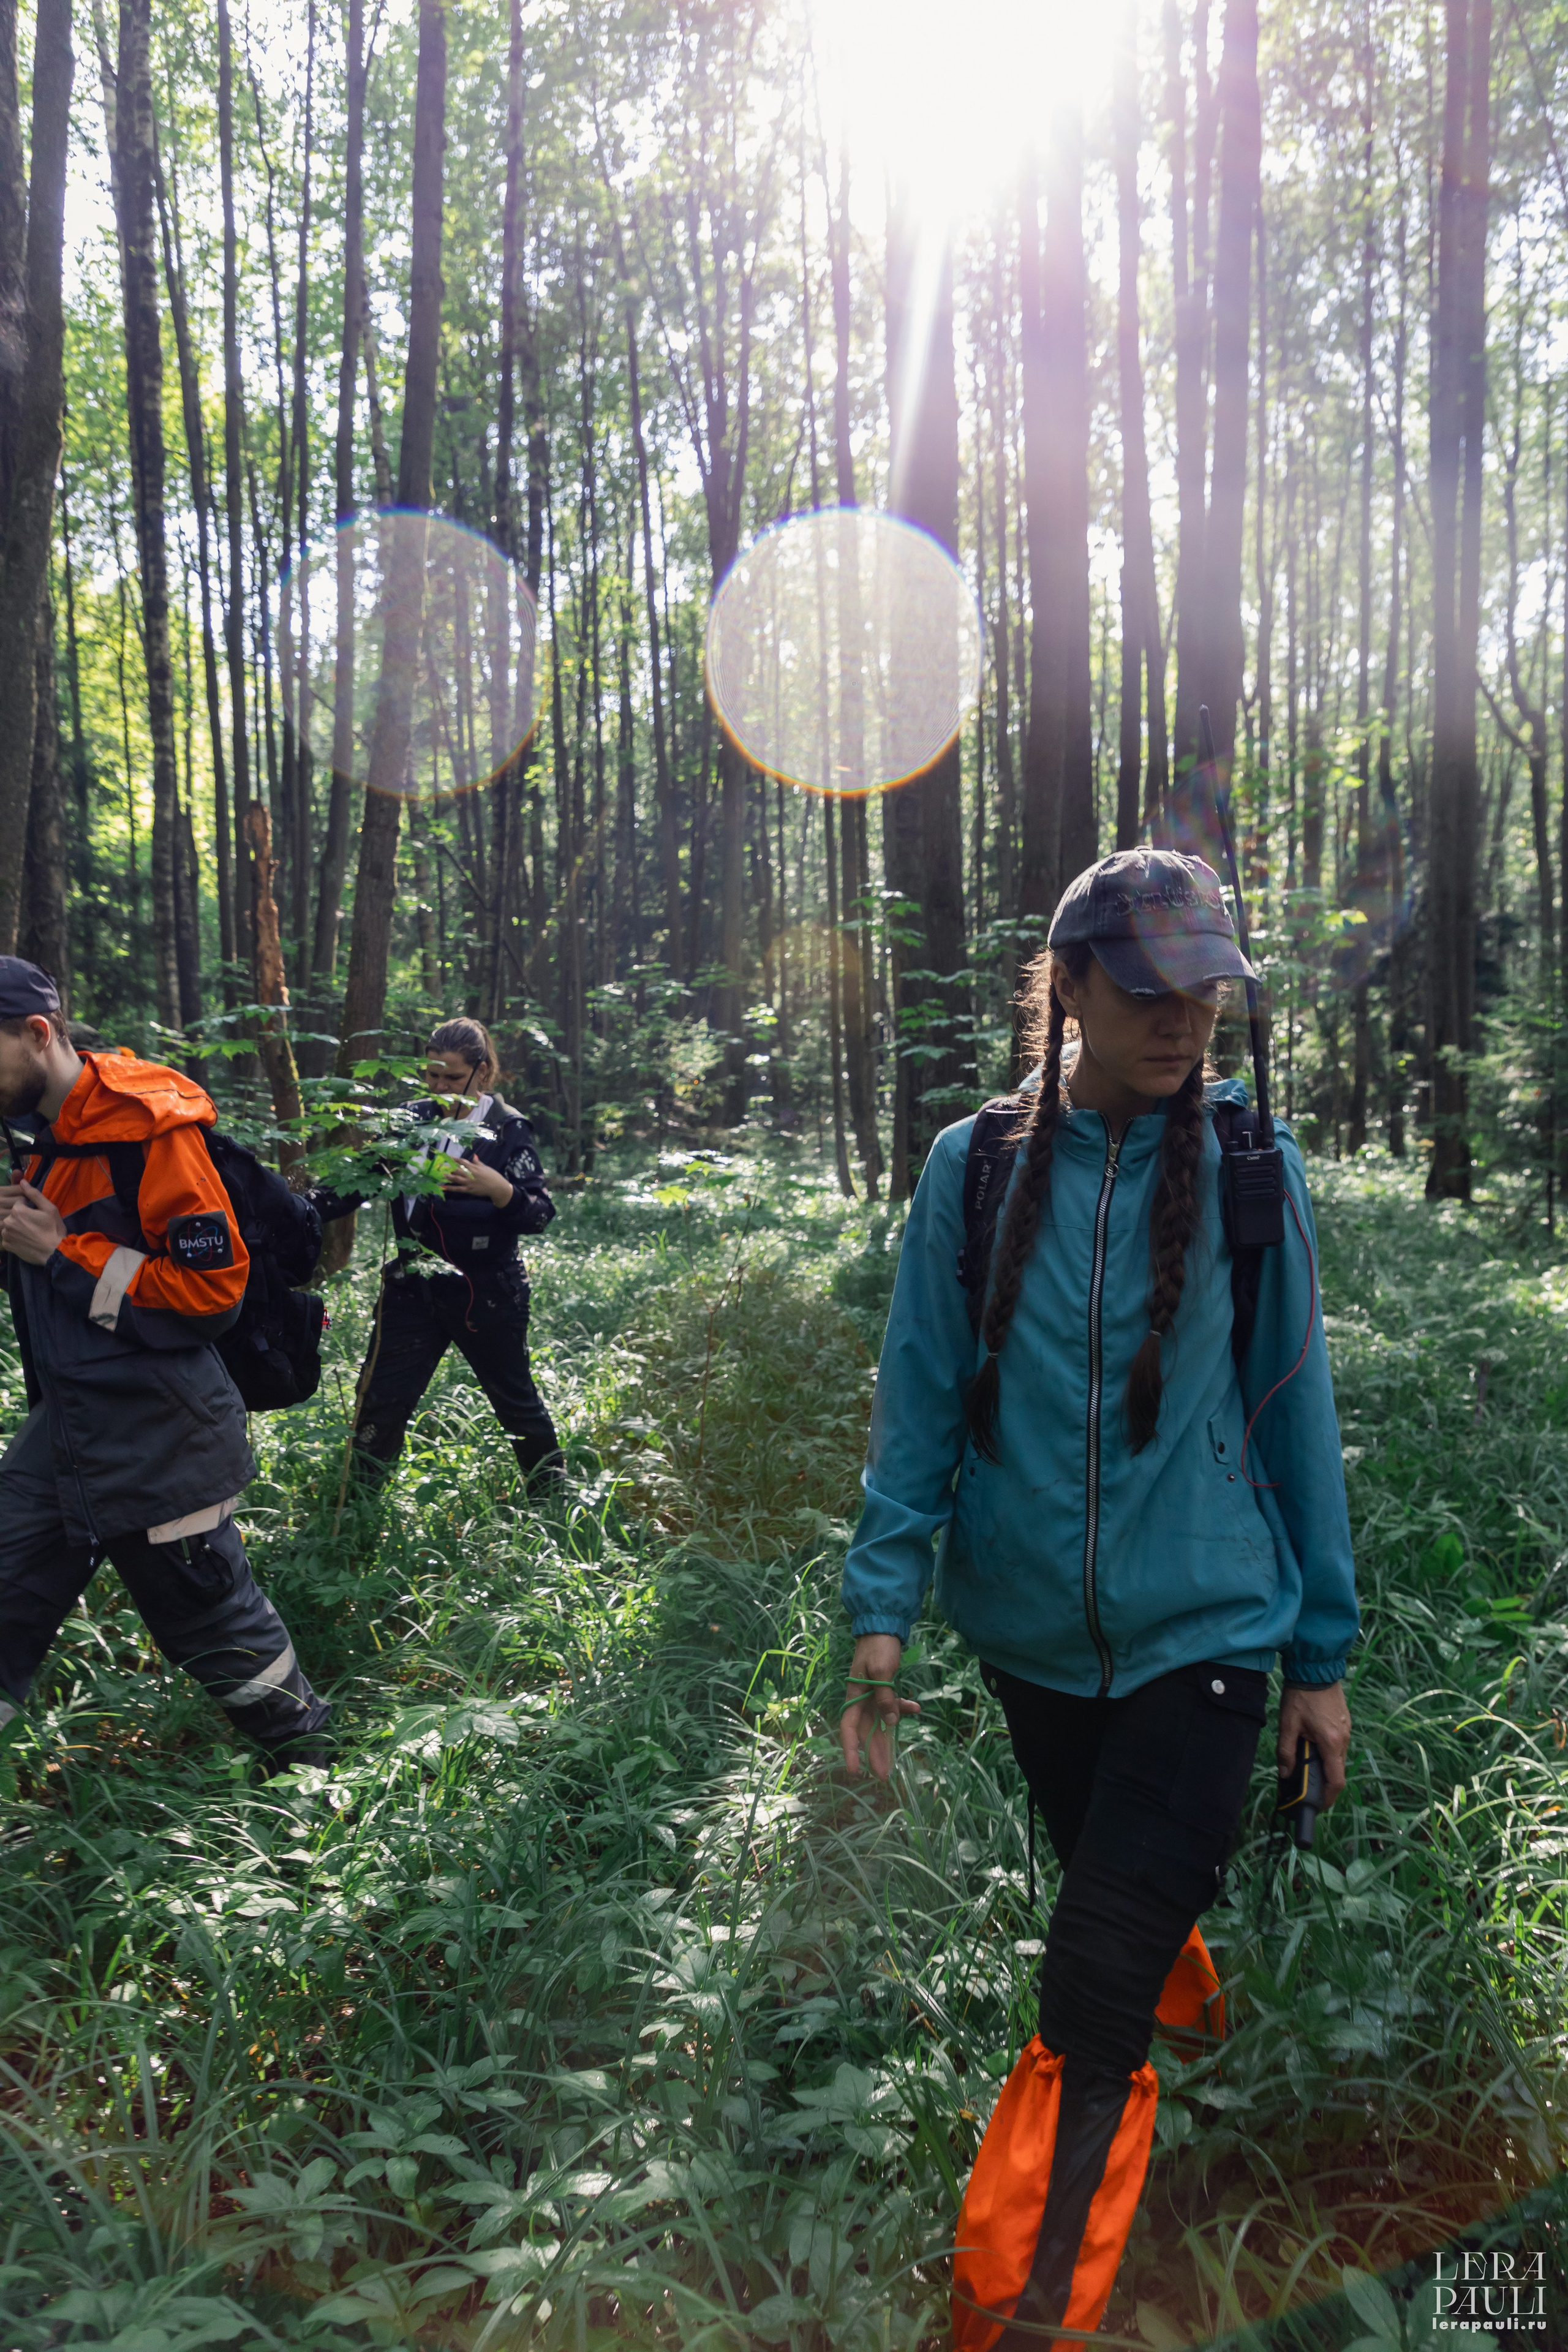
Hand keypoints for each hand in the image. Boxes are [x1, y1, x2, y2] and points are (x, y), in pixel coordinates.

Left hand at [0, 1180, 64, 1264]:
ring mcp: (6, 1234)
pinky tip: (25, 1240)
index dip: (29, 1207)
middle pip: (13, 1214)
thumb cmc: (53, 1229)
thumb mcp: (49, 1208)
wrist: (54, 1253)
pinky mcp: (7, 1245)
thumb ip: (34, 1194)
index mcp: (17, 1210)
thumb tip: (22, 1181)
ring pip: (9, 1225)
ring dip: (16, 1227)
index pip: (19, 1203)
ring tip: (30, 1233)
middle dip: (21, 1217)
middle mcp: (8, 1221)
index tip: (37, 1215)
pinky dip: (14, 1238)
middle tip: (34, 1225)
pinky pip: (8, 1237)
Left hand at [441, 1157, 512, 1206]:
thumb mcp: (485, 1167)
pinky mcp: (469, 1190)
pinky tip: (444, 1187)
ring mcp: (469, 1182)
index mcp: (474, 1167)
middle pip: (457, 1169)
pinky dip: (451, 1188)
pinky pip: (458, 1189)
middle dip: (448, 1167)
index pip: (462, 1161)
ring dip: (448, 1176)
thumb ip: (478, 1162)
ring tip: (440, 1174)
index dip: (454, 1159)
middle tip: (440, 1166)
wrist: (497, 1187)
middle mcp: (470, 1174)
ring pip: (456, 1179)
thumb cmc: (492, 1176)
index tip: (447, 1157)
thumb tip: (474, 1156)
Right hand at [838, 1634, 919, 1780]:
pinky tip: (916, 1708)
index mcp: (855, 1696)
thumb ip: (885, 1697)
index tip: (855, 1770)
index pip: (849, 1728)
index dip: (850, 1750)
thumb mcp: (881, 1671)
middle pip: (866, 1731)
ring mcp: (872, 1695)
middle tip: (883, 1775)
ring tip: (893, 1761)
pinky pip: (891, 1705)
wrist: (883, 1627)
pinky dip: (903, 1708)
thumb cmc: (878, 1648)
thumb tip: (890, 1723)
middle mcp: (862, 1699)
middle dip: (874, 1753)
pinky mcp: (883, 1689)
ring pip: (879, 1723)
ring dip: (887, 1739)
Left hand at [1277, 1680, 1350, 1808]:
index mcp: (1331, 1743)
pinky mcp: (1345, 1722)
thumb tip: (1285, 1774)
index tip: (1318, 1805)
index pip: (1336, 1781)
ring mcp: (1347, 1730)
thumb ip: (1286, 1751)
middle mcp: (1344, 1739)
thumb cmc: (1301, 1695)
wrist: (1316, 1669)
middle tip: (1307, 1788)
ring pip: (1338, 1758)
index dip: (1328, 1797)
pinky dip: (1328, 1752)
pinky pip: (1338, 1745)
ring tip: (1306, 1766)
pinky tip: (1313, 1746)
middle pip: (1338, 1771)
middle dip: (1324, 1783)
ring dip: (1325, 1765)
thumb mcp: (1288, 1724)